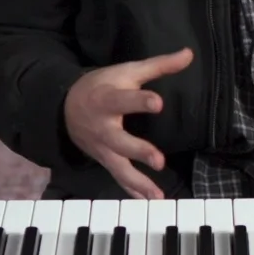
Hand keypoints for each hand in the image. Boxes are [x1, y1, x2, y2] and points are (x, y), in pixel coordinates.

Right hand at [63, 48, 192, 198]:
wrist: (65, 107)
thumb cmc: (103, 85)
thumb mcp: (127, 71)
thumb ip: (159, 66)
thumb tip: (188, 54)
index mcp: (109, 99)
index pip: (124, 99)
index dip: (140, 101)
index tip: (158, 102)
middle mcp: (103, 127)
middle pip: (119, 141)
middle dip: (138, 151)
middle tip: (158, 160)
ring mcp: (102, 148)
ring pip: (118, 167)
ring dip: (138, 182)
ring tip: (157, 195)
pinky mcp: (104, 160)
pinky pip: (118, 178)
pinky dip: (132, 191)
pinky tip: (149, 201)